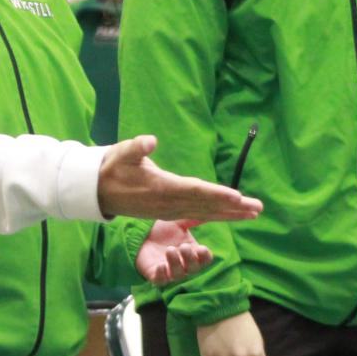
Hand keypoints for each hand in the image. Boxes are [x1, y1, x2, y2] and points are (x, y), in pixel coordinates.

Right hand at [97, 135, 261, 222]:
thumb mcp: (122, 152)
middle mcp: (169, 203)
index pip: (195, 191)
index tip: (237, 196)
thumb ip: (137, 147)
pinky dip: (216, 215)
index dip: (217, 194)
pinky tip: (231, 215)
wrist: (98, 191)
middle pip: (207, 206)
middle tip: (258, 208)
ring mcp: (170, 211)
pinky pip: (198, 215)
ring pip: (205, 213)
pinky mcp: (169, 213)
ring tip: (253, 213)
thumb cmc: (113, 167)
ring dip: (230, 214)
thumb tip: (150, 139)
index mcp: (161, 188)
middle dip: (233, 208)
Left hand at [133, 219, 213, 284]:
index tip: (201, 249)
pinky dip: (161, 275)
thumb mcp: (178, 223)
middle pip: (193, 269)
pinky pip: (161, 281)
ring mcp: (169, 271)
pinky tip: (160, 265)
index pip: (205, 259)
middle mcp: (183, 264)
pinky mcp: (155, 275)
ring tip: (170, 249)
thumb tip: (206, 213)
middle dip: (190, 259)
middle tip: (183, 247)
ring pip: (178, 275)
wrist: (142, 234)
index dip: (204, 256)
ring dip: (176, 263)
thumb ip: (191, 219)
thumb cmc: (164, 230)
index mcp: (193, 252)